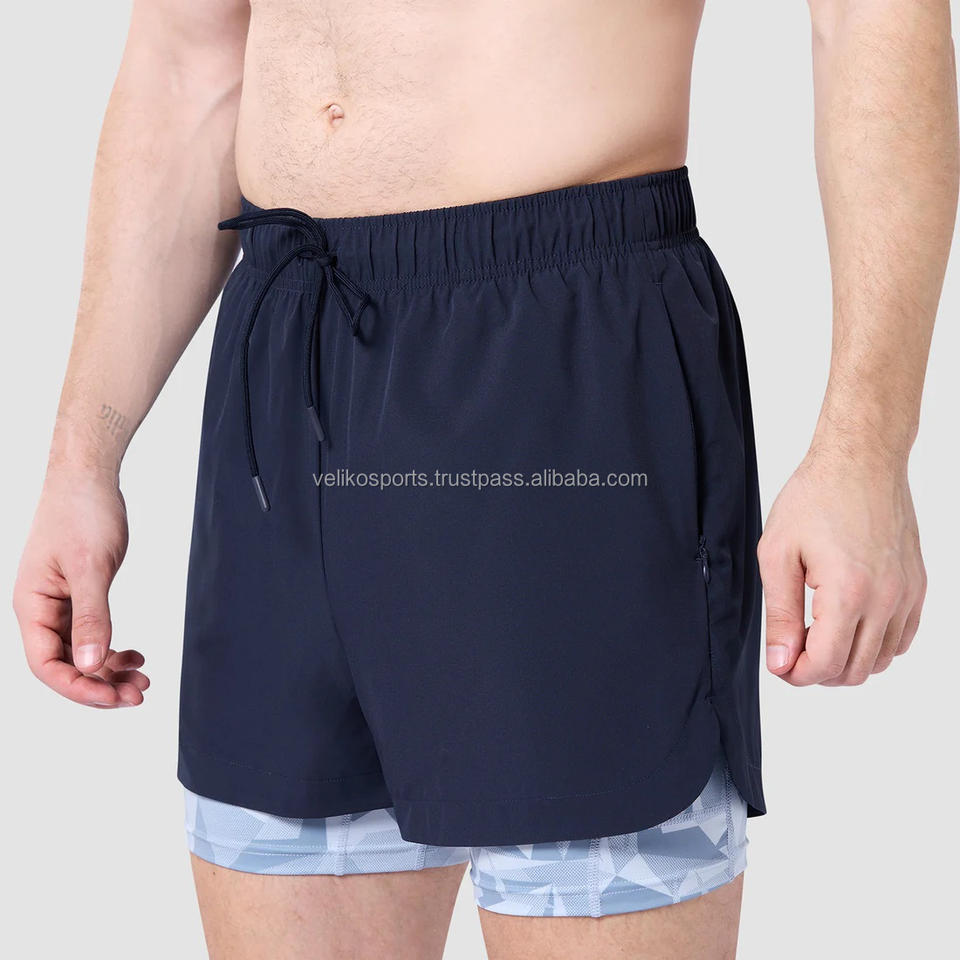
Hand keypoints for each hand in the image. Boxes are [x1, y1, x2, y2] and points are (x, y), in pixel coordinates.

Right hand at [13, 470, 147, 706]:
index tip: (113, 697)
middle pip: (65, 666)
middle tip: (137, 695)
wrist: (88, 479)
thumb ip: (91, 616)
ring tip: (142, 680)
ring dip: (110, 671)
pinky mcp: (80, 596)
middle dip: (100, 686)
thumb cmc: (81, 513)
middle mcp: (42, 611)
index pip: (46, 665)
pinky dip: (113, 649)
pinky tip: (135, 655)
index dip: (77, 687)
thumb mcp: (90, 567)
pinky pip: (93, 635)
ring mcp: (60, 605)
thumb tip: (91, 664)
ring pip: (82, 654)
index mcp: (32, 606)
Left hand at [757, 445, 925, 685]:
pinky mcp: (917, 586)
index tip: (779, 664)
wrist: (860, 461)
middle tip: (792, 651)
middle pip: (854, 671)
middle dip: (818, 672)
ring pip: (881, 660)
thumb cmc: (815, 498)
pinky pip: (901, 638)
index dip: (797, 675)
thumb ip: (780, 614)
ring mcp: (908, 594)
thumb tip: (781, 661)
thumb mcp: (778, 554)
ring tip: (816, 636)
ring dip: (846, 661)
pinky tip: (846, 625)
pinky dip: (874, 645)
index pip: (826, 664)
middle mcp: (886, 599)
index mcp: (848, 593)